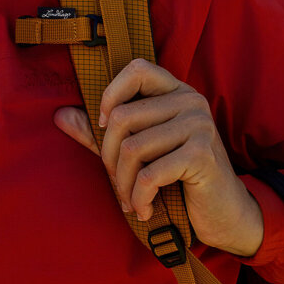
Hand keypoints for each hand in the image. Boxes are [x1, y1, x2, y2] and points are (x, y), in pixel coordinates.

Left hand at [54, 59, 263, 257]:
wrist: (224, 213)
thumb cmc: (180, 180)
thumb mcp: (140, 152)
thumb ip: (103, 134)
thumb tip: (60, 116)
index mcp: (176, 92)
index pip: (137, 69)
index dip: (111, 94)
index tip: (104, 127)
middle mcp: (190, 102)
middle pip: (123, 118)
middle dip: (109, 159)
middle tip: (117, 185)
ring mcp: (199, 125)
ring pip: (132, 149)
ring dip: (123, 185)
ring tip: (129, 202)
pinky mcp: (201, 154)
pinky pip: (149, 174)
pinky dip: (139, 198)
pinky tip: (144, 210)